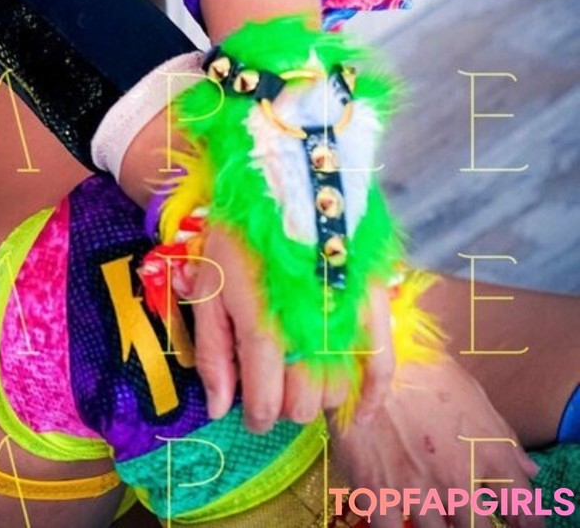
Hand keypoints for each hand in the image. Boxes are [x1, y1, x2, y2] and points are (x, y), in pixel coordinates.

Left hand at [186, 221, 393, 432]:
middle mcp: (308, 334)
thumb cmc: (239, 232)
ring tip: (301, 375)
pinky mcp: (372, 301)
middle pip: (305, 405)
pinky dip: (374, 396)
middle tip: (272, 383)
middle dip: (284, 404)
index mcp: (263, 329)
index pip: (266, 405)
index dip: (255, 417)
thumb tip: (221, 409)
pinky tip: (361, 414)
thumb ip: (214, 351)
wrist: (284, 176)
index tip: (249, 411)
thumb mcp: (208, 285)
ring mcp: (345, 319)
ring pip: (338, 391)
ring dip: (318, 394)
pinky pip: (383, 366)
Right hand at [327, 353, 540, 527]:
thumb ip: (504, 439)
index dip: (525, 523)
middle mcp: (457, 482)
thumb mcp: (472, 394)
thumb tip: (529, 471)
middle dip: (473, 524)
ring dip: (435, 523)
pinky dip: (396, 525)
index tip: (516, 521)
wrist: (365, 353)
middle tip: (458, 508)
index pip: (526, 514)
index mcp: (488, 456)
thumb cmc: (422, 369)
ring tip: (427, 505)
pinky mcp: (378, 494)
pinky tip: (395, 513)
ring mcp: (417, 492)